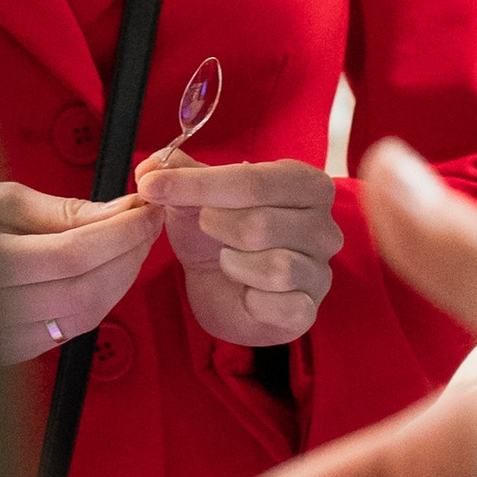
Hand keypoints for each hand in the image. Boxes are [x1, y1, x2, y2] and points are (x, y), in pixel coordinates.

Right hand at [0, 181, 161, 368]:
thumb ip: (54, 211)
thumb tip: (115, 213)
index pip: (70, 256)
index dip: (119, 233)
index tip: (145, 208)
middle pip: (83, 293)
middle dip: (128, 256)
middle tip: (145, 224)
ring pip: (81, 321)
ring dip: (118, 281)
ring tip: (128, 244)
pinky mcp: (0, 356)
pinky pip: (63, 335)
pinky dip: (93, 303)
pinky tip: (99, 274)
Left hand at [141, 147, 341, 348]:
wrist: (222, 289)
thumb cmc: (218, 235)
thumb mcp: (196, 197)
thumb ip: (178, 173)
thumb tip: (151, 166)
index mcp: (306, 184)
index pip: (253, 181)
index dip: (198, 185)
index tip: (153, 186)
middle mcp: (324, 226)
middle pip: (261, 224)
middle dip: (216, 226)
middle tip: (205, 226)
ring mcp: (321, 271)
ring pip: (274, 267)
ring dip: (234, 264)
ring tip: (227, 259)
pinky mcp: (308, 310)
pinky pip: (279, 304)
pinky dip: (251, 299)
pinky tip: (245, 292)